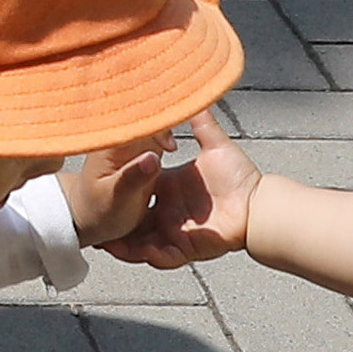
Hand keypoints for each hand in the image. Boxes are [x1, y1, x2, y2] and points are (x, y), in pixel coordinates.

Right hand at [90, 119, 254, 265]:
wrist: (259, 204)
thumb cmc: (240, 177)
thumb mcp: (215, 146)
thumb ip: (202, 123)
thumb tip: (194, 95)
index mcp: (167, 188)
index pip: (135, 191)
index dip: (117, 192)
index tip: (94, 188)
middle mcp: (167, 212)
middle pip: (132, 221)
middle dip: (113, 226)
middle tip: (93, 226)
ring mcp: (175, 232)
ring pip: (142, 243)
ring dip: (126, 246)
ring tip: (108, 245)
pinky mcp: (187, 248)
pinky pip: (164, 257)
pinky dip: (152, 256)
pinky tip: (143, 251)